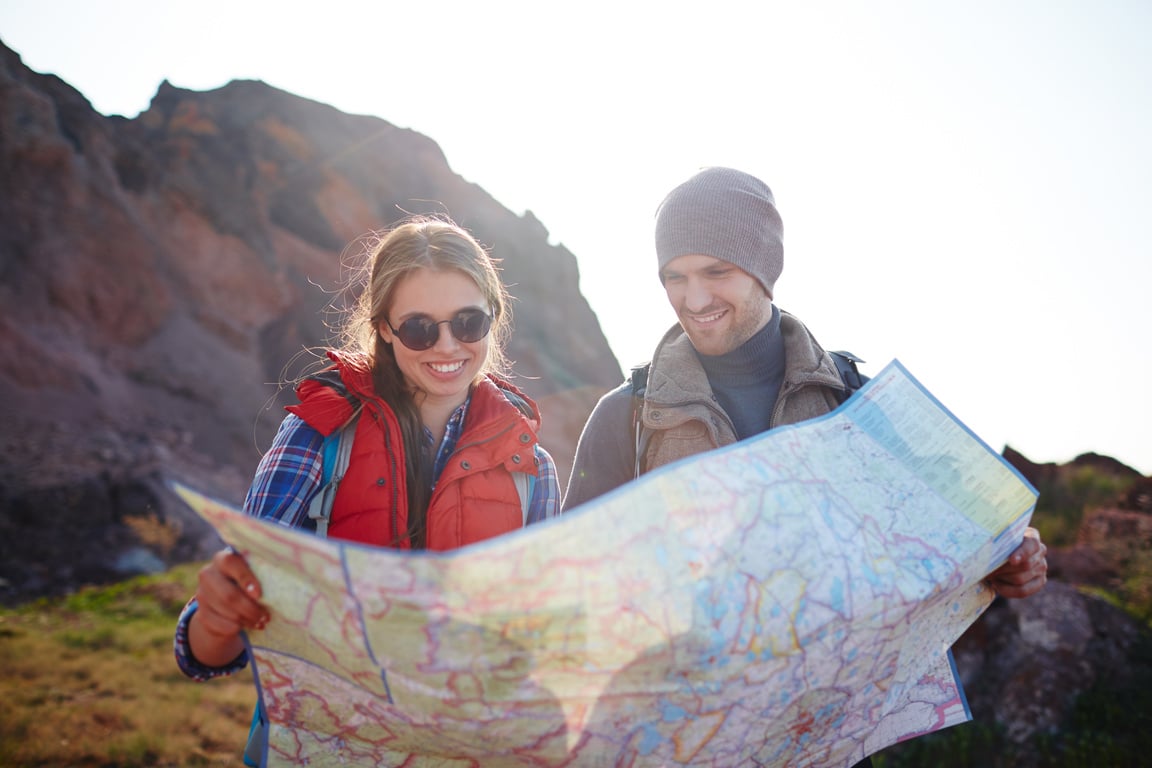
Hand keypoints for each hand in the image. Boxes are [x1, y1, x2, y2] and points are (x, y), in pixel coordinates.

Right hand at [187, 547, 269, 666]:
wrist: (228, 599)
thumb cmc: (250, 580)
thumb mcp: (255, 572)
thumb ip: (263, 573)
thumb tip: (287, 580)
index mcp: (223, 559)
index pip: (230, 563)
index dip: (245, 579)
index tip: (259, 594)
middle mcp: (208, 574)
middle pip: (228, 595)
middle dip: (250, 608)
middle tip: (266, 616)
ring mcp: (202, 594)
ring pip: (225, 612)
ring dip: (246, 619)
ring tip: (261, 621)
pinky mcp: (201, 613)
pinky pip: (219, 624)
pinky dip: (236, 627)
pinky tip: (248, 626)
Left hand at [986, 527, 1047, 598]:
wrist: (998, 556)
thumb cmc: (996, 544)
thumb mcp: (996, 540)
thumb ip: (995, 544)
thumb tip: (986, 553)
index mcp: (1032, 536)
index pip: (1032, 544)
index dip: (1023, 553)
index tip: (1012, 560)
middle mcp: (1040, 551)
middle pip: (1025, 565)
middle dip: (1003, 569)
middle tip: (987, 569)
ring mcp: (1042, 567)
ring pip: (1021, 579)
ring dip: (1002, 578)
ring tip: (991, 575)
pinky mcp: (1040, 582)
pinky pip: (1023, 591)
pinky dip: (1007, 590)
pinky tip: (996, 584)